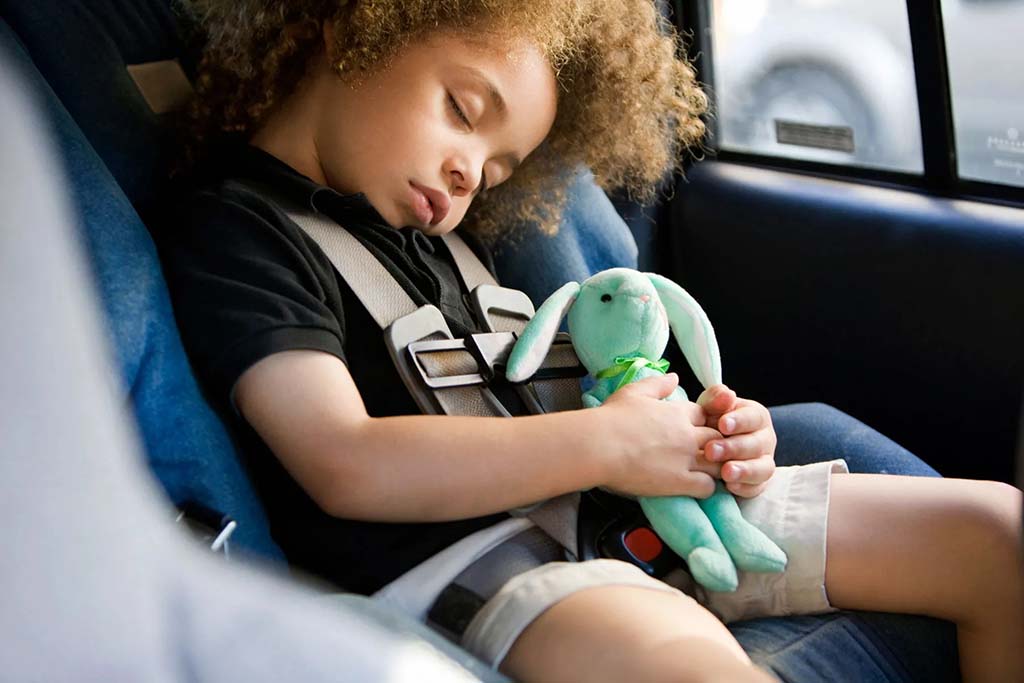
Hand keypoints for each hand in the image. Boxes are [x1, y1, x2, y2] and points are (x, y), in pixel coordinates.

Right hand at [600, 373, 723, 498]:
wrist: (599, 446)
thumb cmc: (611, 419)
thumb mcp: (633, 392)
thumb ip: (657, 384)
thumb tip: (674, 377)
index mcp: (677, 412)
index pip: (705, 416)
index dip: (702, 424)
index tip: (693, 432)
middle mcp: (687, 434)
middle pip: (718, 438)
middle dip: (715, 445)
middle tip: (704, 454)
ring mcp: (686, 459)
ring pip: (719, 463)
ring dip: (715, 468)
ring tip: (704, 473)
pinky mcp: (680, 482)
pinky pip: (708, 486)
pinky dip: (707, 488)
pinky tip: (696, 488)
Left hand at [697, 384, 776, 497]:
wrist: (706, 447)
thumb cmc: (710, 422)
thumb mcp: (709, 407)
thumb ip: (716, 399)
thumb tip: (727, 394)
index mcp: (756, 417)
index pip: (754, 417)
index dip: (739, 421)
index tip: (722, 424)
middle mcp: (765, 439)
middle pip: (757, 444)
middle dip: (734, 448)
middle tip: (711, 451)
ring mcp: (764, 462)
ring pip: (763, 468)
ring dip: (745, 470)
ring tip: (725, 472)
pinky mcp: (758, 483)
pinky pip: (757, 488)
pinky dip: (745, 488)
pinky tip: (730, 486)